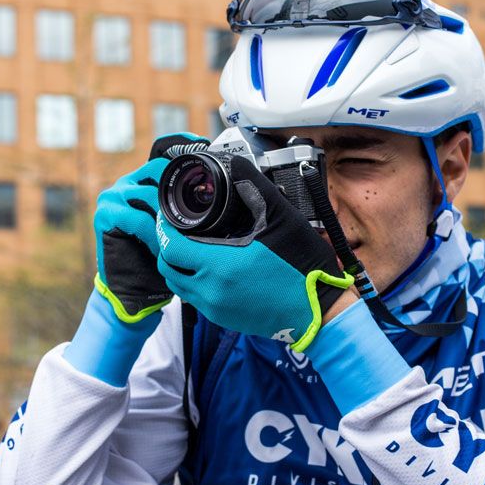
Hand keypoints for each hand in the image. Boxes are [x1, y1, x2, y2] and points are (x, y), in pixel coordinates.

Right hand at [94, 134, 208, 321]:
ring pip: (149, 195)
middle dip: (181, 185)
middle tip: (203, 205)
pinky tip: (163, 246)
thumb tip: (230, 191)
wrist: (134, 289)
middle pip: (158, 169)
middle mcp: (128, 183)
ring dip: (169, 216)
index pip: (163, 155)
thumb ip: (191, 208)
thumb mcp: (179, 227)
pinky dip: (153, 233)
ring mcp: (114, 197)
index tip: (204, 145)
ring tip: (184, 233)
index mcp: (145, 180)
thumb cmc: (159, 257)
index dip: (182, 147)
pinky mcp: (105, 216)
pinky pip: (136, 219)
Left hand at [155, 156, 352, 350]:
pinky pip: (194, 299)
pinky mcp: (223, 319)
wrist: (319, 312)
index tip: (170, 215)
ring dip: (179, 265)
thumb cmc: (303, 268)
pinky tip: (209, 267)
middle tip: (179, 229)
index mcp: (219, 266)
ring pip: (178, 285)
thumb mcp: (281, 220)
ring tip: (191, 247)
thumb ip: (254, 188)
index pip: (171, 245)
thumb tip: (236, 165)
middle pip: (168, 266)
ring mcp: (215, 309)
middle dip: (168, 246)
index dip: (166, 227)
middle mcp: (211, 291)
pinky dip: (193, 282)